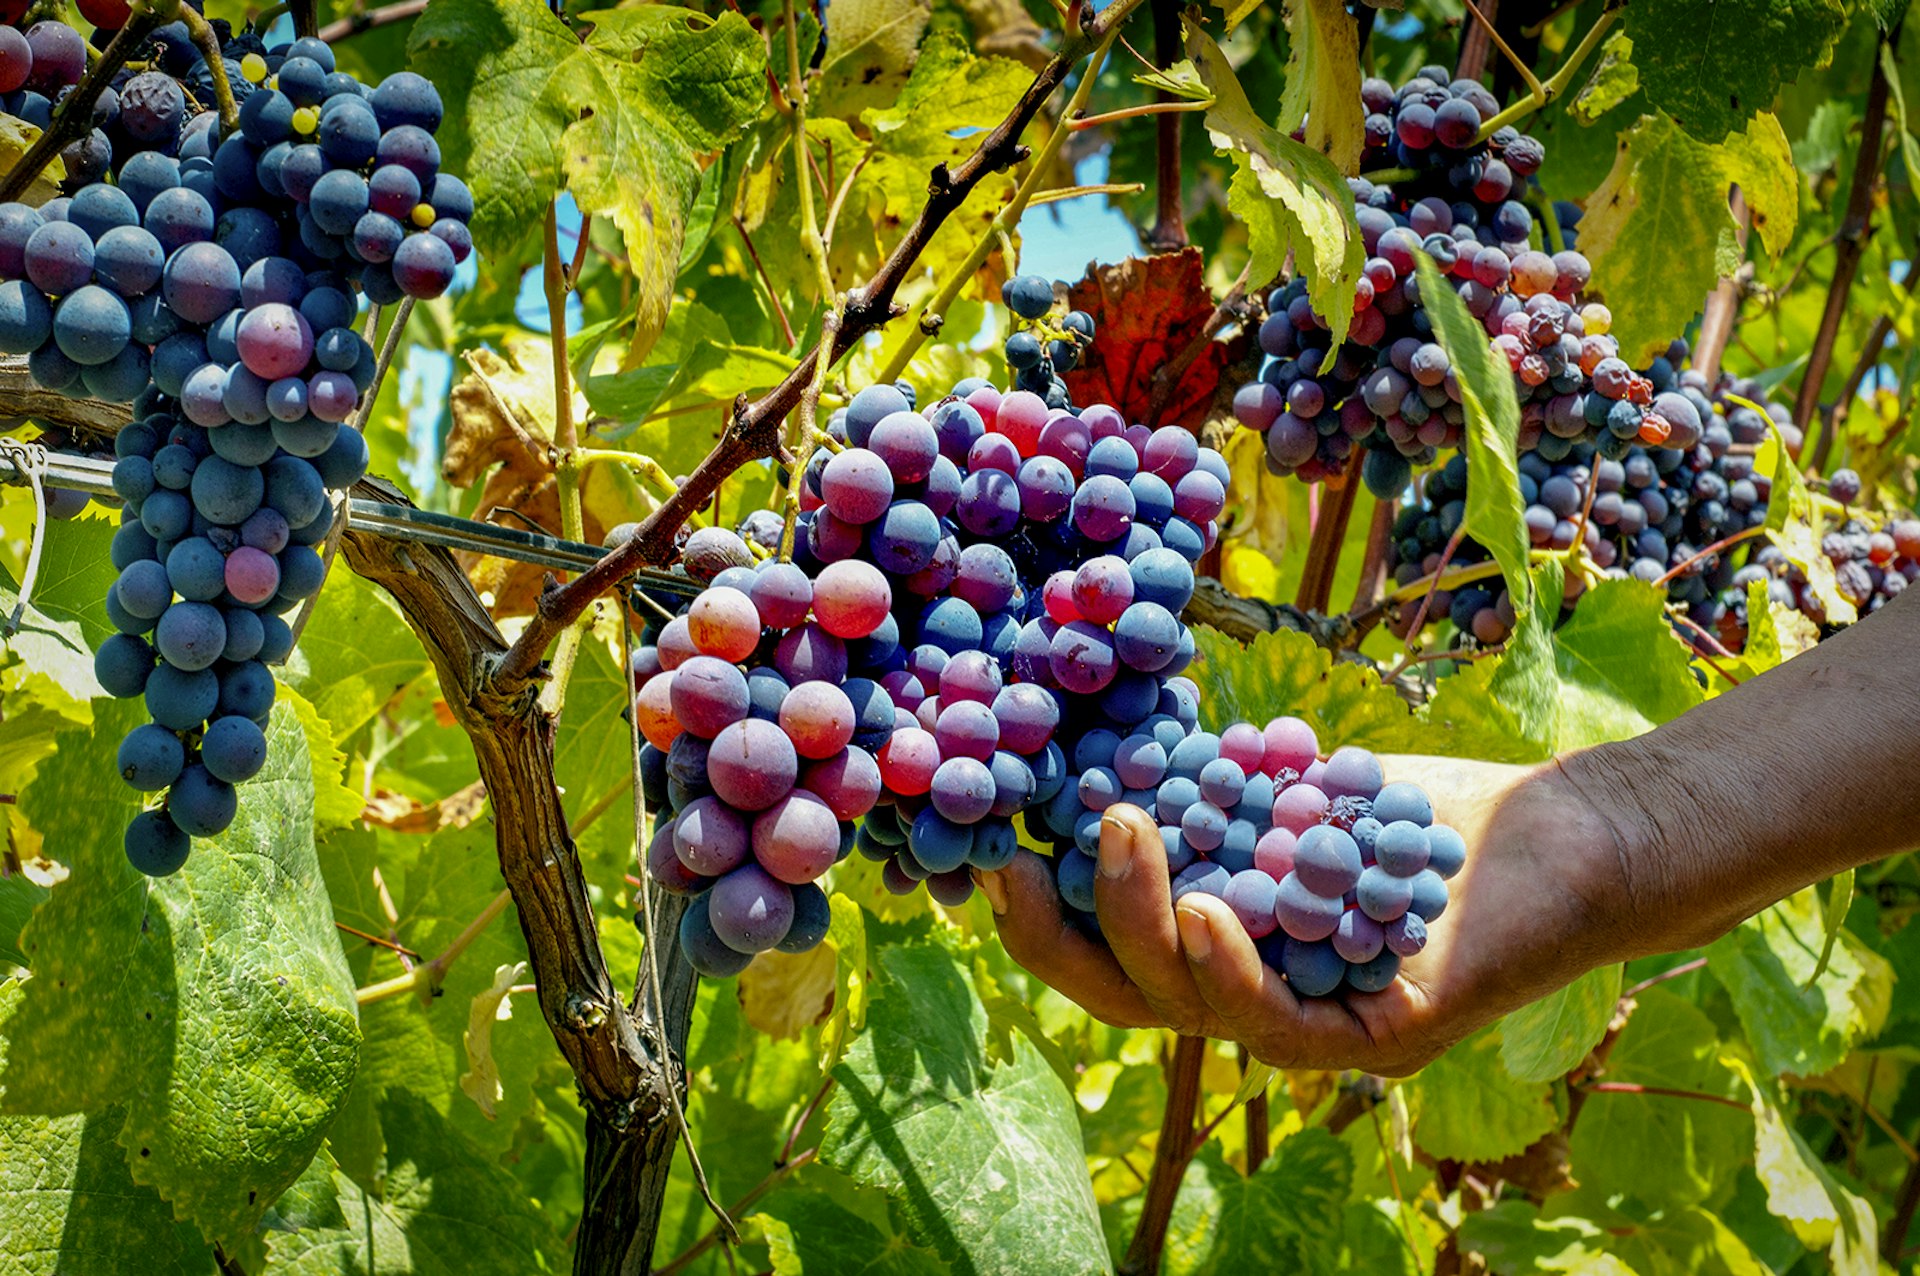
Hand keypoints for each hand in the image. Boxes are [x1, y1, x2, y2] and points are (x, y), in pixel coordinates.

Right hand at [974, 756, 1629, 1074]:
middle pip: (1127, 994)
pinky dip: (1229, 968)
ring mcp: (1317, 1028)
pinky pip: (1279, 1024)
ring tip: (1121, 831)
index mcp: (1225, 949)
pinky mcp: (1381, 1037)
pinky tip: (1204, 910)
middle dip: (1056, 937)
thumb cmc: (1425, 813)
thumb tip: (1100, 733)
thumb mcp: (1292, 791)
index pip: (1110, 951)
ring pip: (1190, 1004)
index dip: (1042, 913)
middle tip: (1014, 866)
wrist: (1571, 835)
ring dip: (1140, 920)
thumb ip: (1207, 793)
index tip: (991, 845)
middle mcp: (1259, 999)